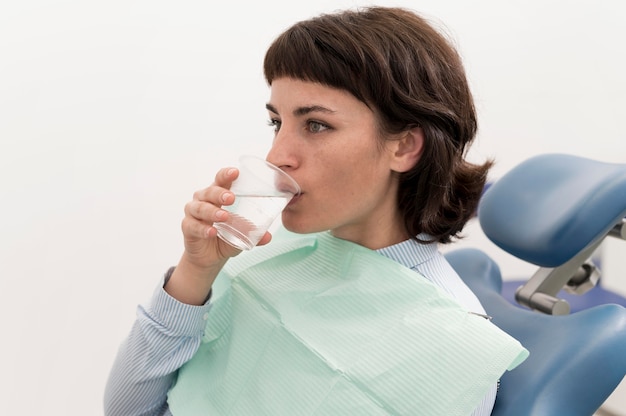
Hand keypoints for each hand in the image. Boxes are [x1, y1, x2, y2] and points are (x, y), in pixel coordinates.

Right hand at [166, 166, 271, 304]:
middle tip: (231, 198)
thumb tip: (268, 236)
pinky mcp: (188, 227)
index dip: (226, 174)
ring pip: (199, 207)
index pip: (220, 180)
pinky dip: (203, 229)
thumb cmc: (226, 236)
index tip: (235, 172)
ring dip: (212, 211)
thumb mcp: (242, 233)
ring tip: (224, 217)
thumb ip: (254, 233)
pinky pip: (193, 226)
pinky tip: (212, 232)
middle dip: (219, 193)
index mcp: (217, 195)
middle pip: (209, 191)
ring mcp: (193, 213)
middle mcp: (203, 200)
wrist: (210, 256)